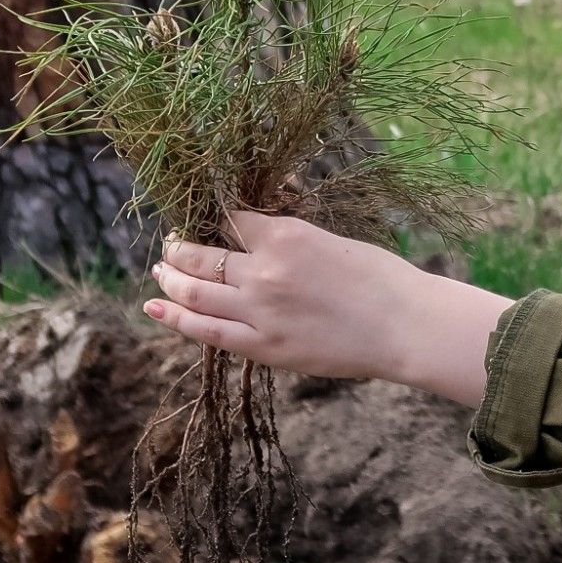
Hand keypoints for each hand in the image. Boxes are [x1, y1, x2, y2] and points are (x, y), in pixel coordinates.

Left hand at [146, 210, 513, 407]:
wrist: (405, 326)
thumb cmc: (383, 277)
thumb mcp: (335, 238)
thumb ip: (293, 234)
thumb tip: (265, 221)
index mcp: (285, 235)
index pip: (230, 219)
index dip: (212, 215)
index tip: (203, 216)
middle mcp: (263, 271)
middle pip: (200, 257)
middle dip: (178, 248)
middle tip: (169, 245)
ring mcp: (259, 312)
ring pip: (194, 293)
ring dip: (170, 281)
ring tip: (159, 272)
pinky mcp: (264, 348)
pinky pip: (208, 332)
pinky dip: (177, 319)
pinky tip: (156, 309)